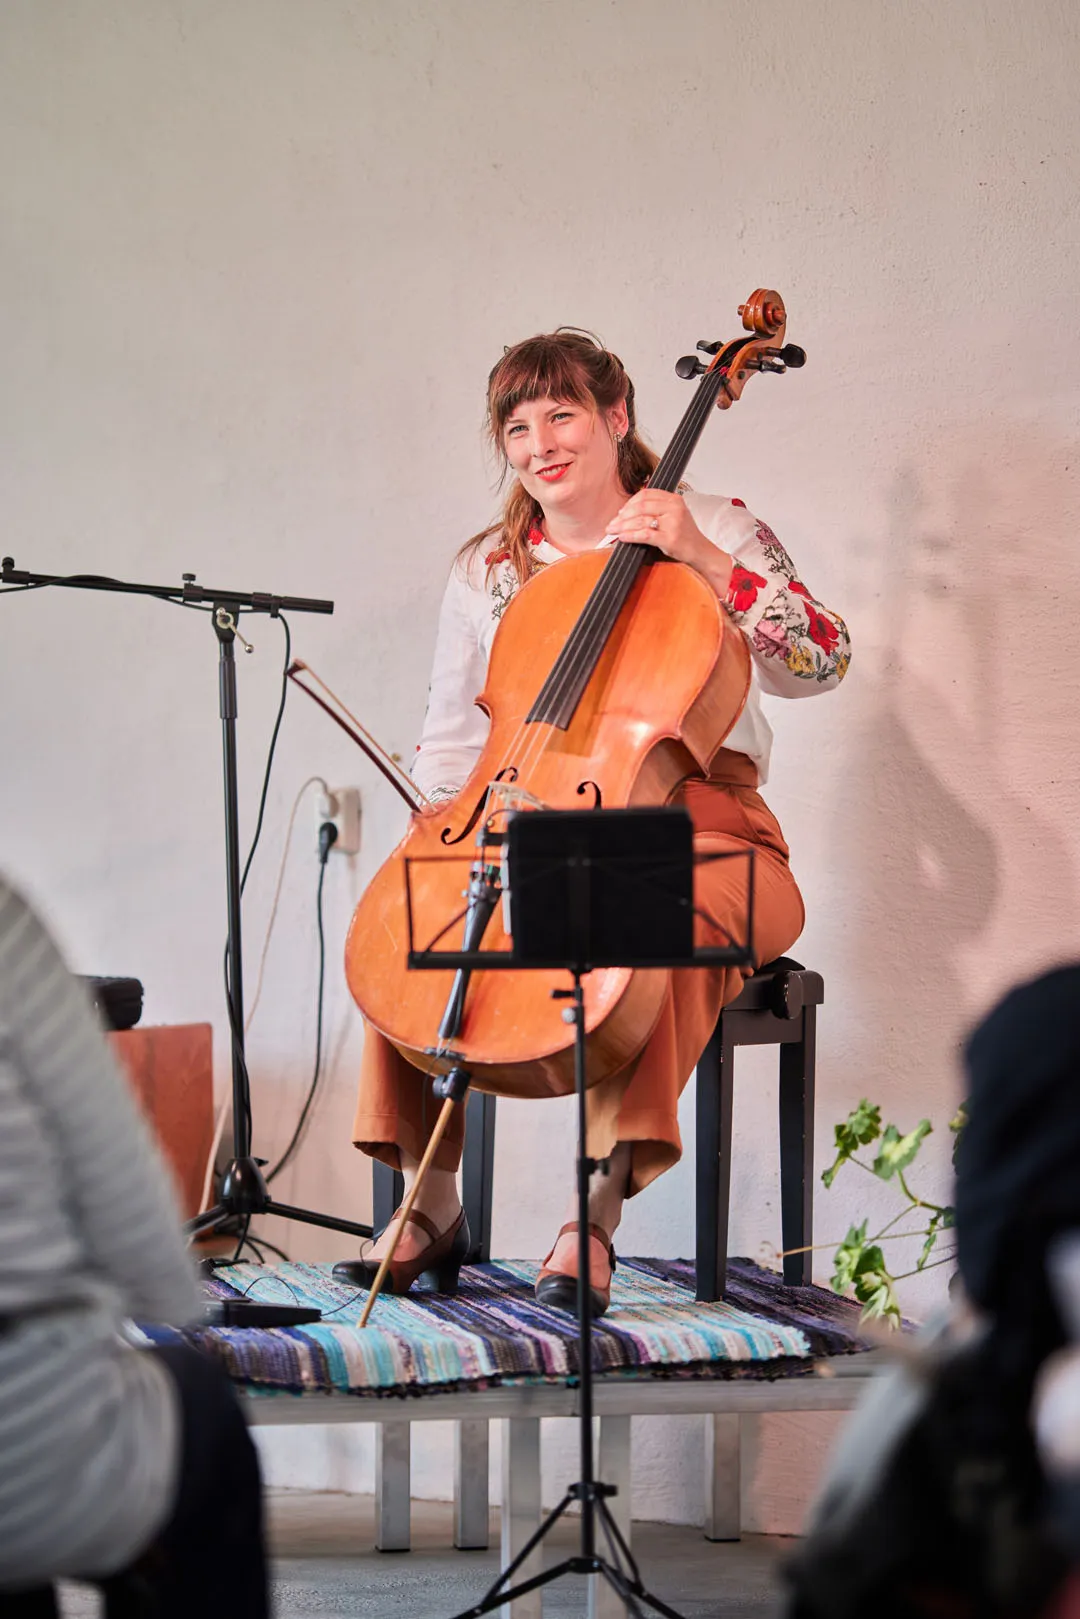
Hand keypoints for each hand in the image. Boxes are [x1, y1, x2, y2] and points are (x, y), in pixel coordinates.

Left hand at [605, 490, 733, 596]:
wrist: (701, 552)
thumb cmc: (685, 536)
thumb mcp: (674, 515)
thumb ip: (657, 509)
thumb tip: (627, 512)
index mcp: (674, 499)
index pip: (646, 494)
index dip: (630, 503)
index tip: (621, 512)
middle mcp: (674, 508)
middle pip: (641, 506)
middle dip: (622, 516)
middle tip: (612, 524)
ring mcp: (673, 523)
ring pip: (640, 520)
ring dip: (623, 526)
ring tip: (613, 531)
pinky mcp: (670, 538)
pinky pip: (644, 534)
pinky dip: (630, 535)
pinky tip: (622, 538)